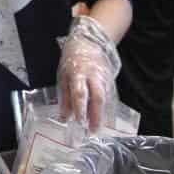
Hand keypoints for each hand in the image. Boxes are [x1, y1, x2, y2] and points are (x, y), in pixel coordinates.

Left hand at [56, 15, 119, 130]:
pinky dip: (105, 108)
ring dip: (101, 114)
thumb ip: (64, 97)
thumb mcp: (63, 76)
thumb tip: (64, 117)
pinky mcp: (111, 81)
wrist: (90, 44)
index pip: (80, 93)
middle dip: (96, 115)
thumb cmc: (72, 61)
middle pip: (97, 97)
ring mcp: (104, 78)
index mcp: (78, 73)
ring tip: (96, 127)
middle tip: (93, 130)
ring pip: (105, 98)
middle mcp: (93, 76)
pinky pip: (109, 97)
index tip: (80, 123)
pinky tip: (102, 117)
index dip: (81, 109)